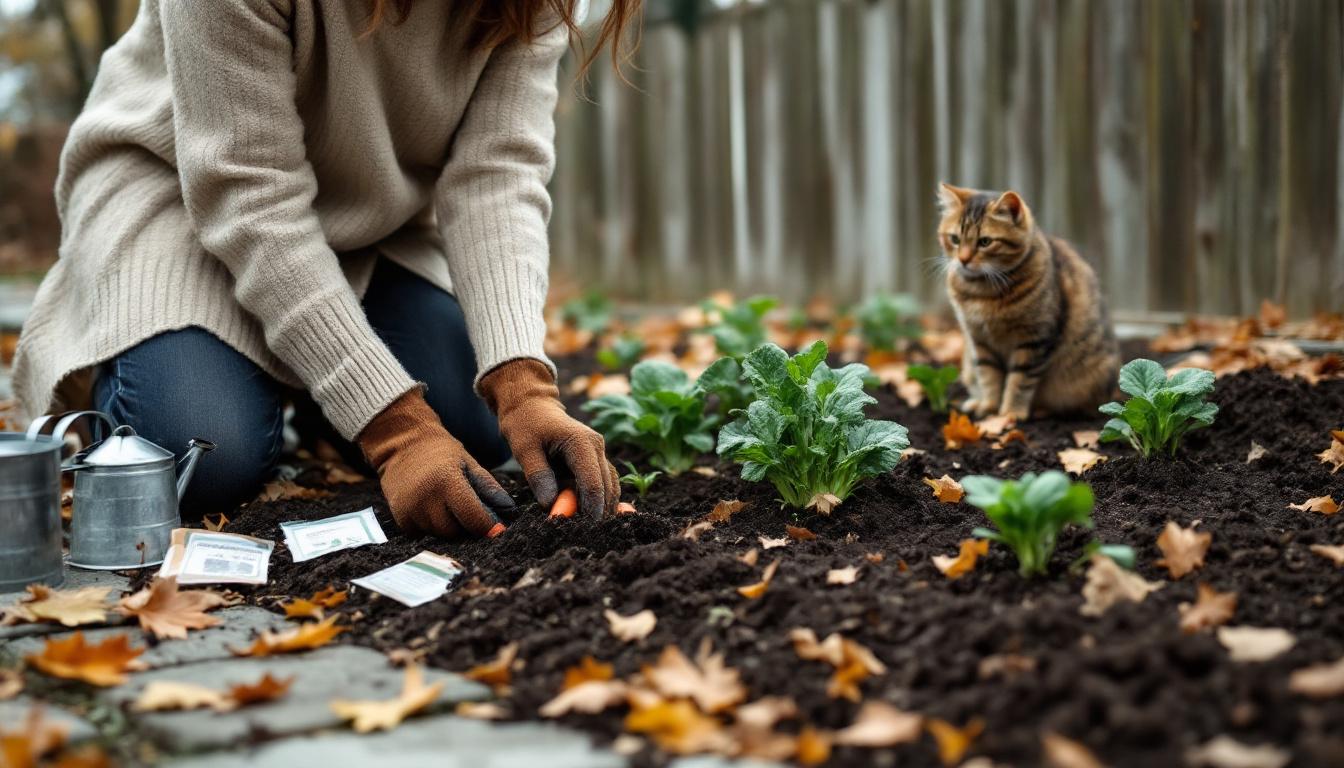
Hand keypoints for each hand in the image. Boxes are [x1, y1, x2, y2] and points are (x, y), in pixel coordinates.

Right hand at [358, 390, 513, 536]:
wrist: (404, 445)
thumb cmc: (442, 454)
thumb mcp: (470, 464)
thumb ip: (489, 488)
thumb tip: (510, 512)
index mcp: (447, 481)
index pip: (472, 518)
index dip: (487, 528)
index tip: (497, 532)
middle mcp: (426, 498)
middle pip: (454, 531)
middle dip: (465, 527)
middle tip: (468, 513)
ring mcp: (410, 510)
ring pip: (438, 535)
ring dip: (448, 528)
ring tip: (448, 508)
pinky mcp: (400, 518)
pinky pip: (422, 535)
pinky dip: (431, 529)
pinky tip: (432, 511)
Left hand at [479, 359, 619, 516]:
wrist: (531, 405)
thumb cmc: (525, 425)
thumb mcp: (524, 450)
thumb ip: (539, 476)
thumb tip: (552, 505)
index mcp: (581, 443)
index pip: (593, 482)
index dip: (591, 508)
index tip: (584, 529)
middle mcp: (597, 447)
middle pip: (606, 487)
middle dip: (599, 512)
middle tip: (586, 535)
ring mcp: (599, 452)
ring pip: (609, 487)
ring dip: (602, 508)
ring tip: (590, 530)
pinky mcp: (595, 459)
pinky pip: (604, 483)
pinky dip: (601, 500)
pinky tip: (594, 517)